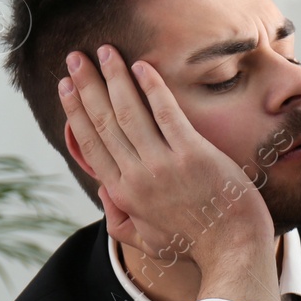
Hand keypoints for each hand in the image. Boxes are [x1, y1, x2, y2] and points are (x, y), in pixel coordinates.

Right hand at [58, 45, 274, 275]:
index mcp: (123, 193)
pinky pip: (167, 112)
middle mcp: (138, 175)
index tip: (66, 88)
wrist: (234, 248)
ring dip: (114, 77)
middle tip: (75, 58)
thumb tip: (104, 190)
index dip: (75, 112)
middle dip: (87, 86)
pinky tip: (142, 67)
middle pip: (104, 121)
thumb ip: (119, 219)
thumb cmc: (194, 244)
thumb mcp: (146, 241)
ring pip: (129, 112)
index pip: (91, 144)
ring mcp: (165, 163)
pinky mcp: (194, 154)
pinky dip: (152, 88)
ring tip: (104, 52)